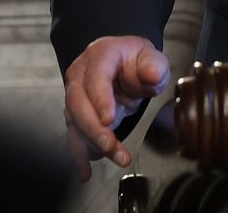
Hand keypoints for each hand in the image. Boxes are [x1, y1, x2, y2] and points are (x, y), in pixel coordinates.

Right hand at [62, 36, 169, 181]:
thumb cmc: (135, 61)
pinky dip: (79, 155)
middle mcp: (80, 74)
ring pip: (75, 122)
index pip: (96, 76)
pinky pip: (74, 135)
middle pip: (78, 102)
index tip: (109, 120)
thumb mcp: (151, 57)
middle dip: (93, 128)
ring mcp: (74, 95)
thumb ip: (154, 65)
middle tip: (110, 146)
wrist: (123, 64)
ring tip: (118, 157)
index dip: (100, 98)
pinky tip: (85, 172)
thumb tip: (151, 74)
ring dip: (93, 144)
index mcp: (100, 55)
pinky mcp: (75, 115)